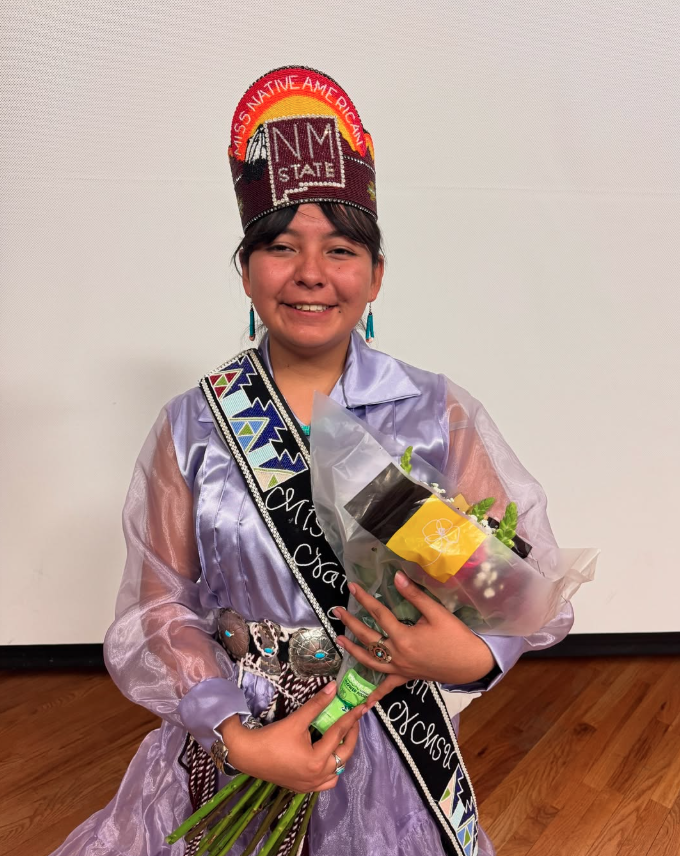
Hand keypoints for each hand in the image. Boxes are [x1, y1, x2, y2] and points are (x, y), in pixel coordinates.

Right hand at [219, 682, 365, 792]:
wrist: (247, 755)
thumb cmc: (271, 738)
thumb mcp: (296, 720)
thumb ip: (317, 705)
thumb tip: (334, 688)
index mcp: (317, 760)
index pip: (339, 734)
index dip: (351, 718)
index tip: (362, 707)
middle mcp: (318, 776)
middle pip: (344, 755)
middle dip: (351, 736)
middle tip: (354, 720)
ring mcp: (311, 785)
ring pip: (337, 771)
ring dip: (342, 755)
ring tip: (342, 738)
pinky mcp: (303, 787)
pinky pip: (326, 782)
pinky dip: (331, 770)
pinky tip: (327, 757)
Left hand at [334, 571, 495, 705]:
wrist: (471, 664)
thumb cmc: (456, 637)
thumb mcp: (437, 612)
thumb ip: (415, 595)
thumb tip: (397, 577)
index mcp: (403, 637)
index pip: (378, 614)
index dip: (364, 599)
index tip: (352, 587)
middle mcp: (397, 654)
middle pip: (368, 637)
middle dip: (350, 623)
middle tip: (337, 611)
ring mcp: (400, 668)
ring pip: (370, 661)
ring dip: (353, 650)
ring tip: (340, 640)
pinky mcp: (406, 677)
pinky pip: (387, 687)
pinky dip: (375, 694)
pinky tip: (364, 701)